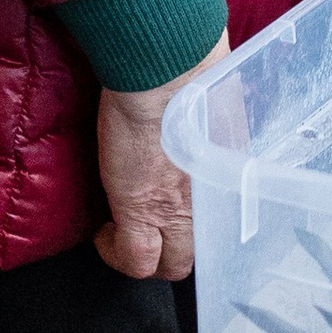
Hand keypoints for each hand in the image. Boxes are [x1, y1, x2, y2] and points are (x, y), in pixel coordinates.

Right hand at [94, 34, 231, 279]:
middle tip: (149, 232)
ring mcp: (177, 209)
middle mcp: (210, 201)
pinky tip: (104, 232)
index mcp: (227, 179)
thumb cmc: (189, 74)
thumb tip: (196, 144)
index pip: (221, 231)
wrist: (166, 68)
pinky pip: (134, 257)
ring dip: (144, 254)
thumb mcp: (210, 117)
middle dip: (170, 251)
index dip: (192, 229)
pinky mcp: (141, 208)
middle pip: (197, 254)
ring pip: (169, 264)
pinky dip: (114, 252)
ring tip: (122, 233)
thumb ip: (207, 143)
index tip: (172, 214)